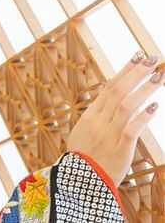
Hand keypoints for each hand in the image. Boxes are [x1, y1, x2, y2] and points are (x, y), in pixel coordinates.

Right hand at [66, 50, 162, 186]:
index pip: (110, 86)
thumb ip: (99, 116)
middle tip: (152, 58)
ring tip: (159, 76)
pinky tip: (154, 106)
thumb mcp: (85, 131)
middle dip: (136, 73)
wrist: (79, 181)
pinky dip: (143, 116)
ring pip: (126, 105)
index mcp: (91, 114)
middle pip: (118, 91)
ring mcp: (108, 133)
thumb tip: (111, 100)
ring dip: (143, 89)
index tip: (138, 56)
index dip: (125, 70)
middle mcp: (99, 120)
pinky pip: (131, 129)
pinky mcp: (118, 149)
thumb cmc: (85, 157)